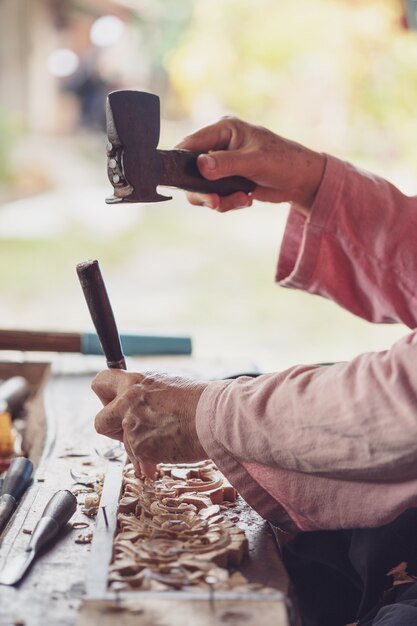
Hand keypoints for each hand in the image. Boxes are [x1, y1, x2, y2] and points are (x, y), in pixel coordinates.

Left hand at [92, 370, 207, 477]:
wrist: (215, 416)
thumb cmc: (198, 400)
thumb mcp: (165, 384)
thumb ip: (143, 392)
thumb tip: (134, 401)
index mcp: (134, 382)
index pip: (100, 382)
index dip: (105, 396)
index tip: (113, 403)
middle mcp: (127, 402)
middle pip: (100, 421)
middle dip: (114, 430)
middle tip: (131, 431)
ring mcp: (131, 426)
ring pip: (123, 445)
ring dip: (138, 448)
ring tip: (162, 443)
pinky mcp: (139, 447)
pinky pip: (138, 460)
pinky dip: (149, 462)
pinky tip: (164, 456)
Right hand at [176, 117, 325, 213]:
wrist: (301, 181)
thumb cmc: (284, 161)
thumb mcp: (255, 161)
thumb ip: (227, 163)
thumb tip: (201, 166)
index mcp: (224, 130)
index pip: (191, 143)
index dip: (182, 161)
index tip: (182, 180)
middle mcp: (219, 146)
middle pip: (191, 170)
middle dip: (203, 191)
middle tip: (215, 202)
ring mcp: (222, 165)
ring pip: (202, 188)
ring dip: (219, 200)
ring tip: (241, 200)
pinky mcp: (227, 182)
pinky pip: (215, 197)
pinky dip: (227, 203)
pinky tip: (246, 200)